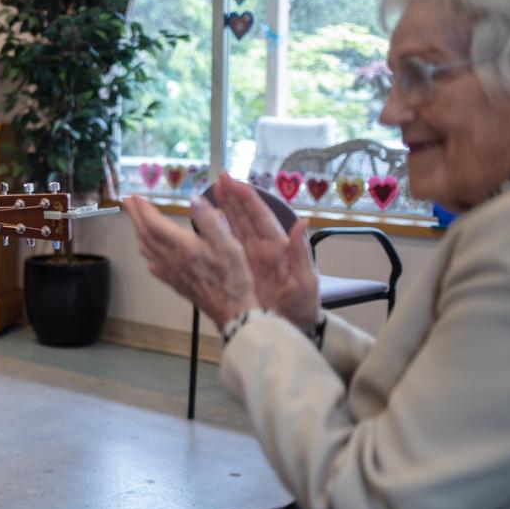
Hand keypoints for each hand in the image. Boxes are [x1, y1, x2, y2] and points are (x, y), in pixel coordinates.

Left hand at [123, 194, 258, 329]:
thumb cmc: (233, 276)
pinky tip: (149, 251)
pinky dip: (147, 252)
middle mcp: (172, 259)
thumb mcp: (229, 245)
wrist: (232, 311)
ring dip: (138, 232)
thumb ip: (210, 221)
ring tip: (136, 220)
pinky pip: (153, 264)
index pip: (154, 224)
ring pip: (147, 249)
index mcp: (183, 246)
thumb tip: (194, 199)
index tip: (135, 196)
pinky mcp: (174, 282)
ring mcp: (170, 272)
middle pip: (145, 234)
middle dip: (135, 216)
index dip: (143, 209)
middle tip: (127, 201)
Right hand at [213, 172, 319, 331]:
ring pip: (233, 229)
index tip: (232, 181)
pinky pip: (226, 249)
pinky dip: (215, 235)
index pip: (260, 216)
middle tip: (218, 178)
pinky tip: (204, 227)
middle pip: (244, 217)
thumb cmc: (303, 307)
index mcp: (277, 247)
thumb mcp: (305, 282)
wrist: (295, 330)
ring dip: (222, 210)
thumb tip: (301, 223)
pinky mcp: (240, 272)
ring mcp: (250, 260)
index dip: (246, 197)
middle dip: (231, 196)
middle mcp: (262, 248)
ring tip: (209, 194)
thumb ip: (301, 253)